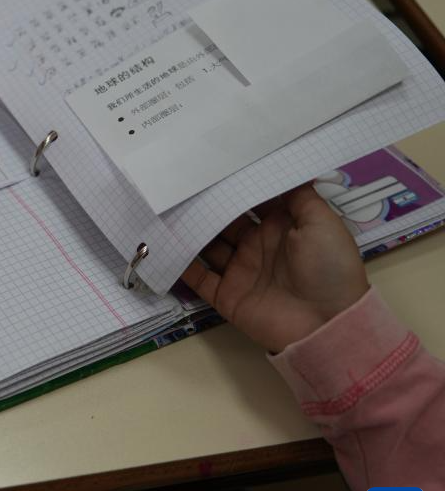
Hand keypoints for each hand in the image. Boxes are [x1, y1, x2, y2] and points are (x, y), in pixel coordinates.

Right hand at [180, 184, 368, 352]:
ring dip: (189, 230)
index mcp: (281, 226)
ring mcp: (239, 270)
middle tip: (181, 185)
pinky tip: (162, 245)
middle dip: (206, 204)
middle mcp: (257, 245)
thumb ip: (299, 195)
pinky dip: (180, 264)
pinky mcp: (225, 295)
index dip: (235, 184)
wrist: (326, 325)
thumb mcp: (322, 223)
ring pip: (207, 246)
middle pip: (225, 220)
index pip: (253, 200)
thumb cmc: (328, 268)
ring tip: (165, 209)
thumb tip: (278, 167)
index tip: (212, 165)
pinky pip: (198, 277)